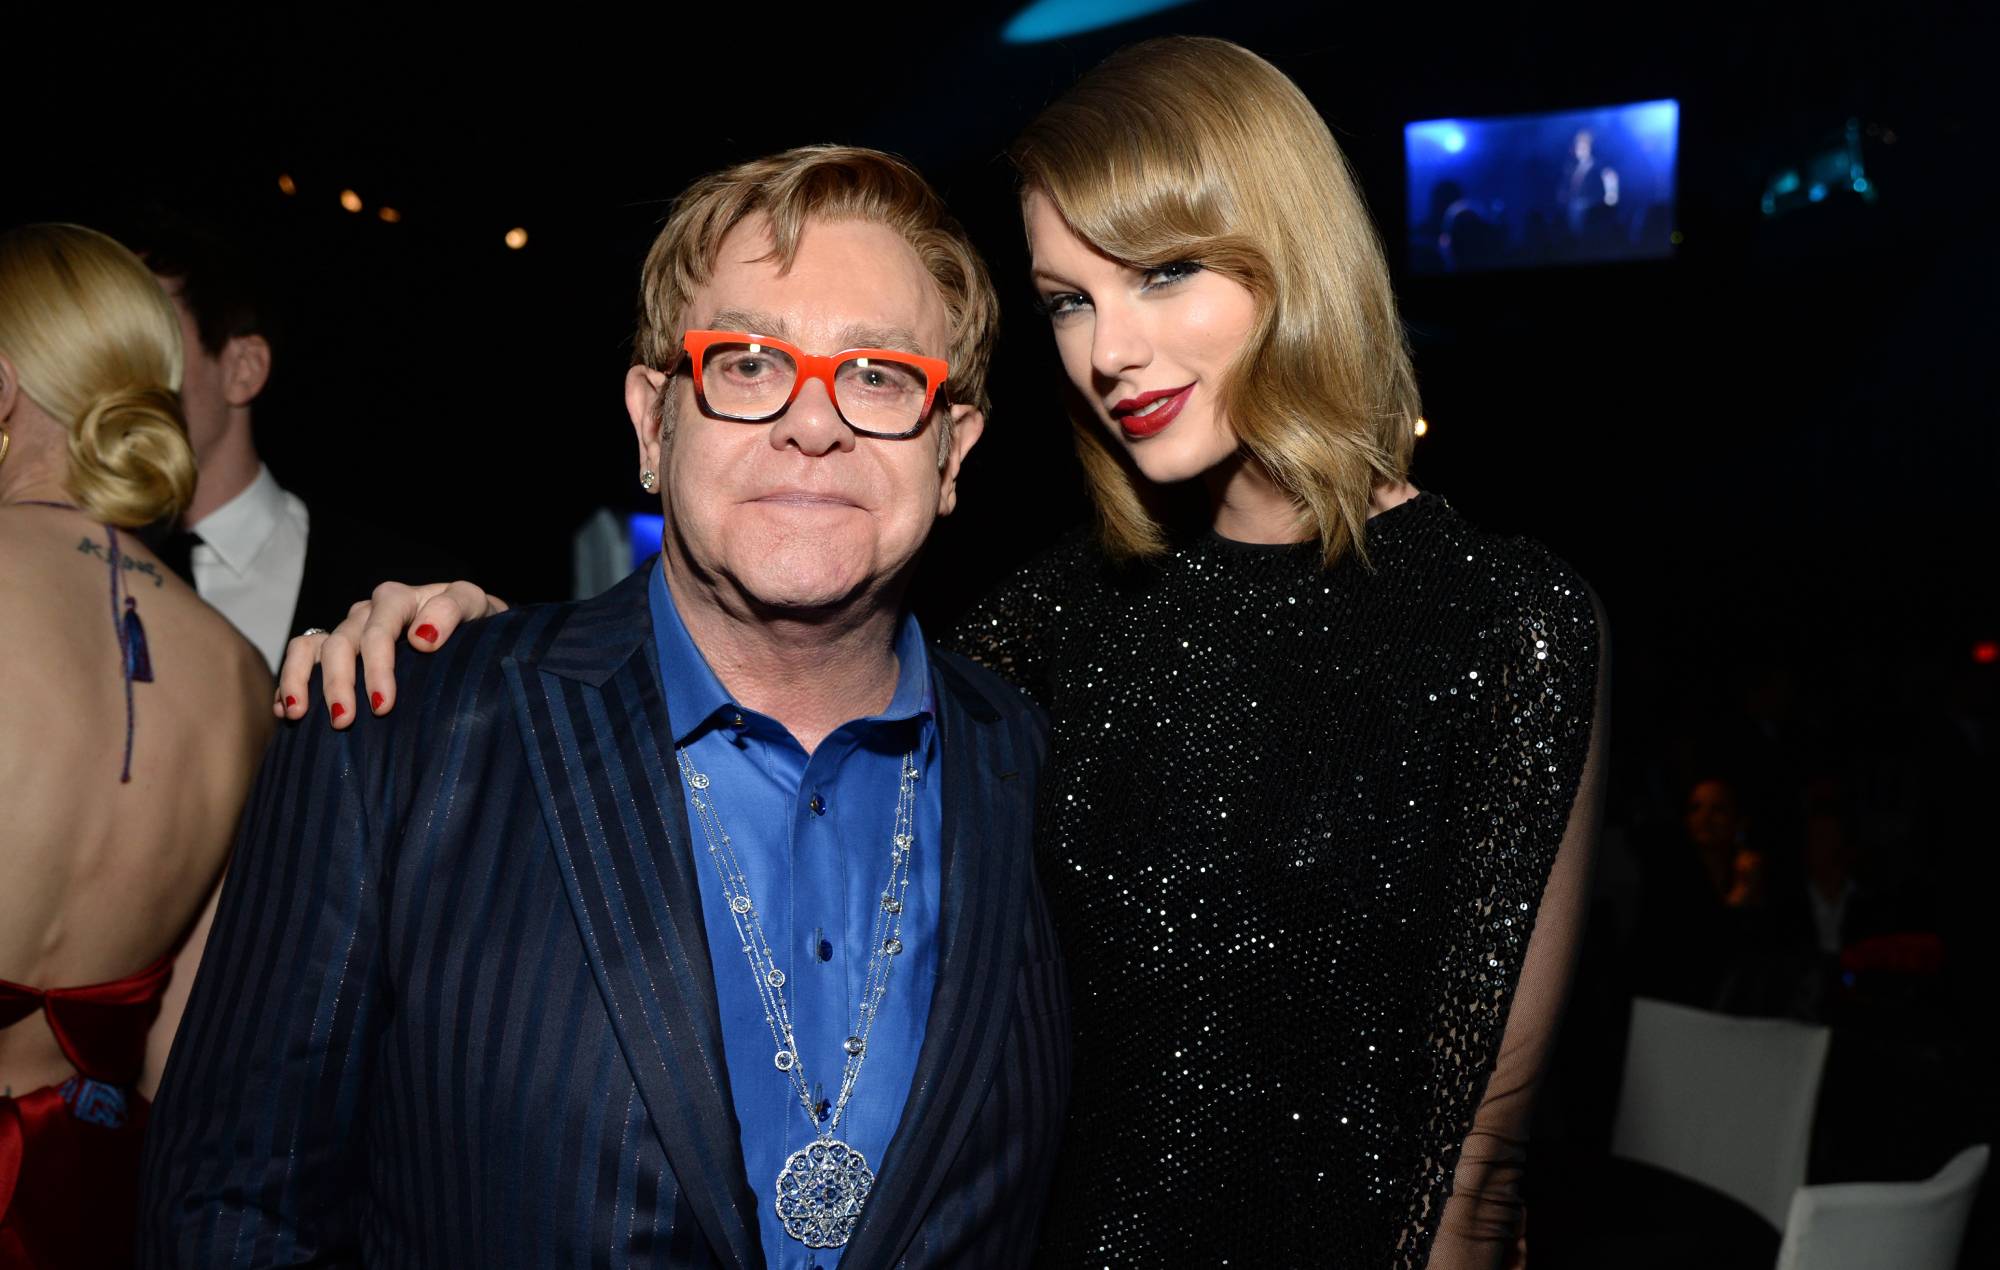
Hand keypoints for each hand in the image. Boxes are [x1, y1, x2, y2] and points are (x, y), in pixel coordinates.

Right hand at [276, 581, 506, 727]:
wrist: (474, 630)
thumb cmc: (476, 623)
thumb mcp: (476, 607)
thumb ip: (453, 610)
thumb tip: (421, 638)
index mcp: (400, 599)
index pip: (380, 628)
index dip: (378, 667)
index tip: (384, 705)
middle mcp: (369, 612)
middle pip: (342, 642)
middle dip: (340, 683)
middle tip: (345, 721)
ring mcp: (350, 629)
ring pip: (314, 647)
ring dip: (302, 680)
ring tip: (298, 714)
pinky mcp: (337, 647)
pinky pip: (302, 655)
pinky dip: (290, 681)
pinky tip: (288, 711)